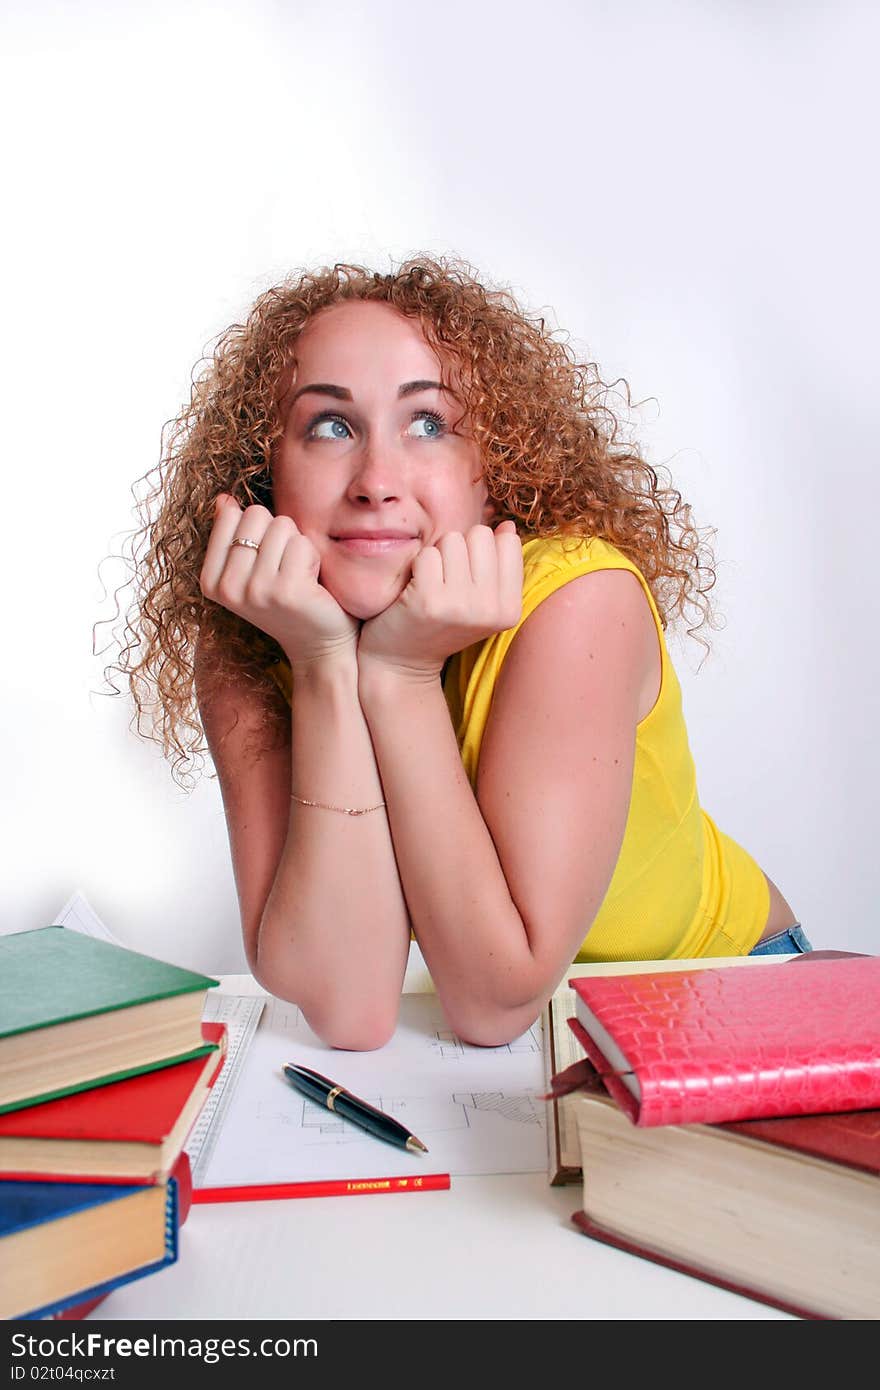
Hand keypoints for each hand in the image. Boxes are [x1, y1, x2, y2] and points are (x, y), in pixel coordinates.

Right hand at [199, 496, 358, 672]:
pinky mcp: (286, 591)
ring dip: (297, 545)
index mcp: (210, 580)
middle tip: (284, 569)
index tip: (263, 562)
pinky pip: (302, 543)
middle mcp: (228, 587)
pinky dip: (313, 558)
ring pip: (282, 525)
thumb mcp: (250, 570)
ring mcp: (256, 590)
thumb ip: (232, 535)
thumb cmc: (286, 600)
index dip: (256, 529)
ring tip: (297, 576)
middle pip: (256, 515)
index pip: (230, 515)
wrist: (317, 645)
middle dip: (278, 534)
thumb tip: (223, 500)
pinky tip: (311, 584)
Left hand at [357, 522, 522, 682]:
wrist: (401, 663)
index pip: (508, 542)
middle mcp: (491, 609)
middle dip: (460, 549)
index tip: (468, 576)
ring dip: (437, 555)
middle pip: (480, 535)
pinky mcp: (429, 600)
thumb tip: (507, 526)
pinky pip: (427, 554)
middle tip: (446, 580)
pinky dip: (417, 565)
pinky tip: (415, 589)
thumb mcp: (480, 602)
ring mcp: (461, 605)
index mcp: (510, 609)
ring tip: (431, 584)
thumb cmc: (439, 624)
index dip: (482, 549)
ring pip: (453, 540)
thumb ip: (498, 565)